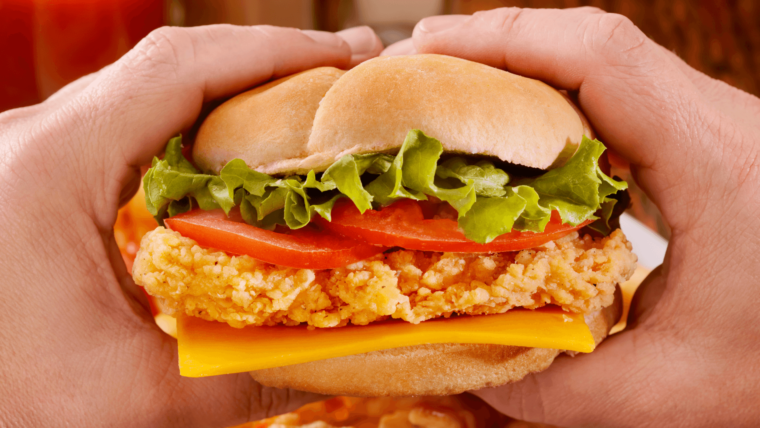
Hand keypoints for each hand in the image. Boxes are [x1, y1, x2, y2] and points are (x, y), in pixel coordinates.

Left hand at [0, 25, 380, 426]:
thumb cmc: (7, 406)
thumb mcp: (136, 401)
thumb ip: (248, 379)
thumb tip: (342, 356)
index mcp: (50, 168)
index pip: (179, 70)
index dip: (276, 51)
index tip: (347, 54)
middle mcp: (31, 140)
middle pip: (168, 66)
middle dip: (266, 61)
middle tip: (345, 72)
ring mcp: (29, 153)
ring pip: (145, 90)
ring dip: (230, 89)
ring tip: (305, 101)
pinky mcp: (34, 176)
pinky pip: (125, 125)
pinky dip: (193, 123)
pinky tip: (234, 149)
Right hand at [386, 7, 759, 426]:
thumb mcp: (678, 389)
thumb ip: (563, 389)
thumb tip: (466, 372)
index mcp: (716, 161)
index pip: (601, 59)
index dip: (507, 39)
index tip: (429, 48)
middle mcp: (718, 125)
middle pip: (596, 44)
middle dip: (501, 45)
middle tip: (423, 68)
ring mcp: (716, 130)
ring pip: (610, 65)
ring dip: (529, 66)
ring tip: (457, 91)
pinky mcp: (709, 147)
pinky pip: (624, 99)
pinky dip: (560, 100)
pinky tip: (523, 133)